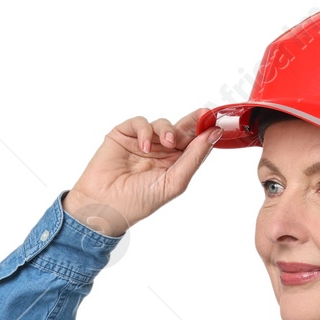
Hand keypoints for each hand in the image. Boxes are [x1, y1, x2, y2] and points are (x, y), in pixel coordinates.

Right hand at [63, 108, 220, 236]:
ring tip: (167, 143)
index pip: (193, 144)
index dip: (204, 132)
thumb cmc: (138, 201)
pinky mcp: (124, 135)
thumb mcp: (174, 182)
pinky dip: (144, 131)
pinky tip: (144, 146)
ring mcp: (142, 143)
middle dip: (192, 121)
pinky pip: (139, 122)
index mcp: (174, 165)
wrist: (104, 205)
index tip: (215, 122)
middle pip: (181, 129)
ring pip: (162, 124)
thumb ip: (194, 158)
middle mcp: (160, 153)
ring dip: (167, 130)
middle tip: (202, 115)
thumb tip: (213, 135)